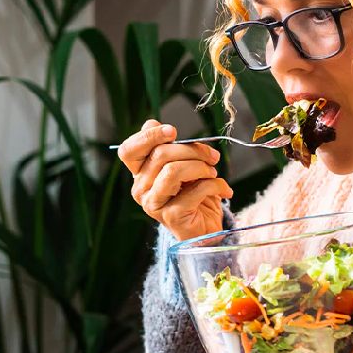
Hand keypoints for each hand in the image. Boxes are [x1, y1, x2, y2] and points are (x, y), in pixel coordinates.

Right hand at [118, 119, 232, 240]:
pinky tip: (224, 189)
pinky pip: (194, 190)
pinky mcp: (171, 216)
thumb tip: (152, 123)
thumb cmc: (195, 195)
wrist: (206, 229)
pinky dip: (215, 185)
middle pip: (160, 154)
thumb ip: (169, 147)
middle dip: (192, 150)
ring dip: (201, 167)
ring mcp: (153, 204)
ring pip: (173, 170)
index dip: (148, 136)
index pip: (128, 150)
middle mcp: (141, 189)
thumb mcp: (183, 165)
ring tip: (213, 172)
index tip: (173, 131)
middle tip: (212, 157)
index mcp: (140, 173)